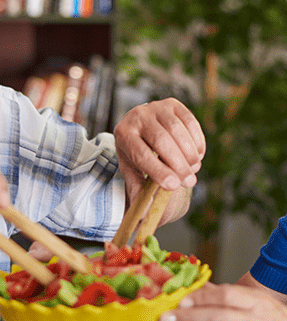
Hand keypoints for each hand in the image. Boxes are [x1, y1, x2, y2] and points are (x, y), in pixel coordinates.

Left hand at [113, 98, 204, 221]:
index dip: (159, 171)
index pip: (141, 154)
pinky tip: (196, 155)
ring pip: (178, 131)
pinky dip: (197, 141)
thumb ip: (138, 192)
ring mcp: (155, 107)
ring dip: (189, 154)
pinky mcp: (173, 104)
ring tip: (192, 170)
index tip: (174, 185)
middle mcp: (136, 116)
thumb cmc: (136, 156)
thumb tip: (144, 216)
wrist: (140, 129)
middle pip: (162, 141)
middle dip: (178, 164)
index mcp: (123, 135)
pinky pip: (190, 122)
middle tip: (189, 182)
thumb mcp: (132, 173)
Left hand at [157, 279, 286, 320]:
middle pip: (218, 317)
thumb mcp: (255, 300)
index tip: (182, 300)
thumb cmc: (273, 319)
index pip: (226, 294)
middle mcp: (256, 320)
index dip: (203, 296)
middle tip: (164, 319)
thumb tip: (196, 284)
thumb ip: (226, 293)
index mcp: (255, 301)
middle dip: (188, 318)